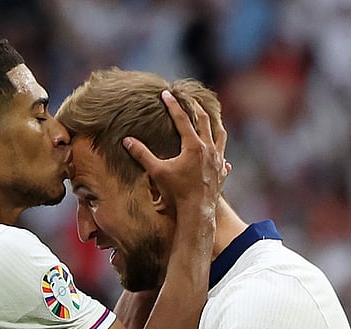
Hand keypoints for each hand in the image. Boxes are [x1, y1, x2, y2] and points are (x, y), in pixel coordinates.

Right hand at [123, 90, 226, 221]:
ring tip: (210, 118)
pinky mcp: (221, 172)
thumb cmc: (176, 192)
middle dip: (194, 107)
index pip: (181, 119)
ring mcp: (218, 160)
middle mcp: (208, 149)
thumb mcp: (156, 171)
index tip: (166, 93)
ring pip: (220, 134)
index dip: (172, 105)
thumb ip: (142, 154)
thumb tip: (127, 140)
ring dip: (214, 124)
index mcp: (193, 145)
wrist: (197, 212)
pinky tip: (219, 154)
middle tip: (188, 98)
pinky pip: (224, 156)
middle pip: (204, 120)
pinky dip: (220, 151)